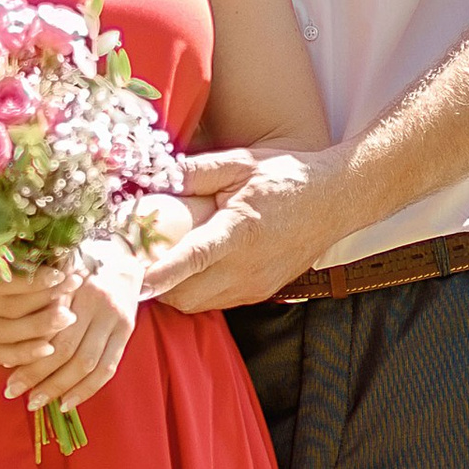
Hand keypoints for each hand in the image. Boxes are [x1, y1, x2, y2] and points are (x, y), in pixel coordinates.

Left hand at [0, 237, 144, 415]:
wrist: (122, 259)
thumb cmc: (78, 268)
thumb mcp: (56, 278)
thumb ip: (39, 305)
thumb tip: (10, 348)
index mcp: (76, 290)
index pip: (50, 334)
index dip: (29, 360)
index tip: (8, 377)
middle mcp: (99, 306)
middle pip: (67, 352)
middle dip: (40, 377)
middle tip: (15, 394)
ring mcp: (116, 321)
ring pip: (89, 365)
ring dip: (61, 388)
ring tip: (38, 403)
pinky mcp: (126, 333)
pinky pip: (108, 369)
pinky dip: (87, 389)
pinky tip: (68, 403)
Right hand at [0, 255, 77, 365]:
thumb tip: (38, 245)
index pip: (4, 282)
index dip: (35, 279)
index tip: (63, 271)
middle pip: (9, 308)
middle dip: (45, 302)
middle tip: (74, 294)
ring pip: (5, 333)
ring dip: (39, 329)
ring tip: (68, 319)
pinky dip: (20, 353)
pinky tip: (46, 349)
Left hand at [140, 148, 350, 311]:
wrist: (336, 199)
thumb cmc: (286, 176)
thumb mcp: (240, 163)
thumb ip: (194, 171)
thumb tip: (152, 174)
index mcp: (241, 230)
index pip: (192, 259)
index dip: (159, 273)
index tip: (132, 278)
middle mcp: (247, 266)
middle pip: (185, 295)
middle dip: (156, 284)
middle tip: (139, 260)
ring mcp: (255, 284)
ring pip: (197, 305)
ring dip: (174, 290)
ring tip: (164, 262)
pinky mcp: (261, 293)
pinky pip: (216, 302)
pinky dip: (197, 292)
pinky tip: (194, 267)